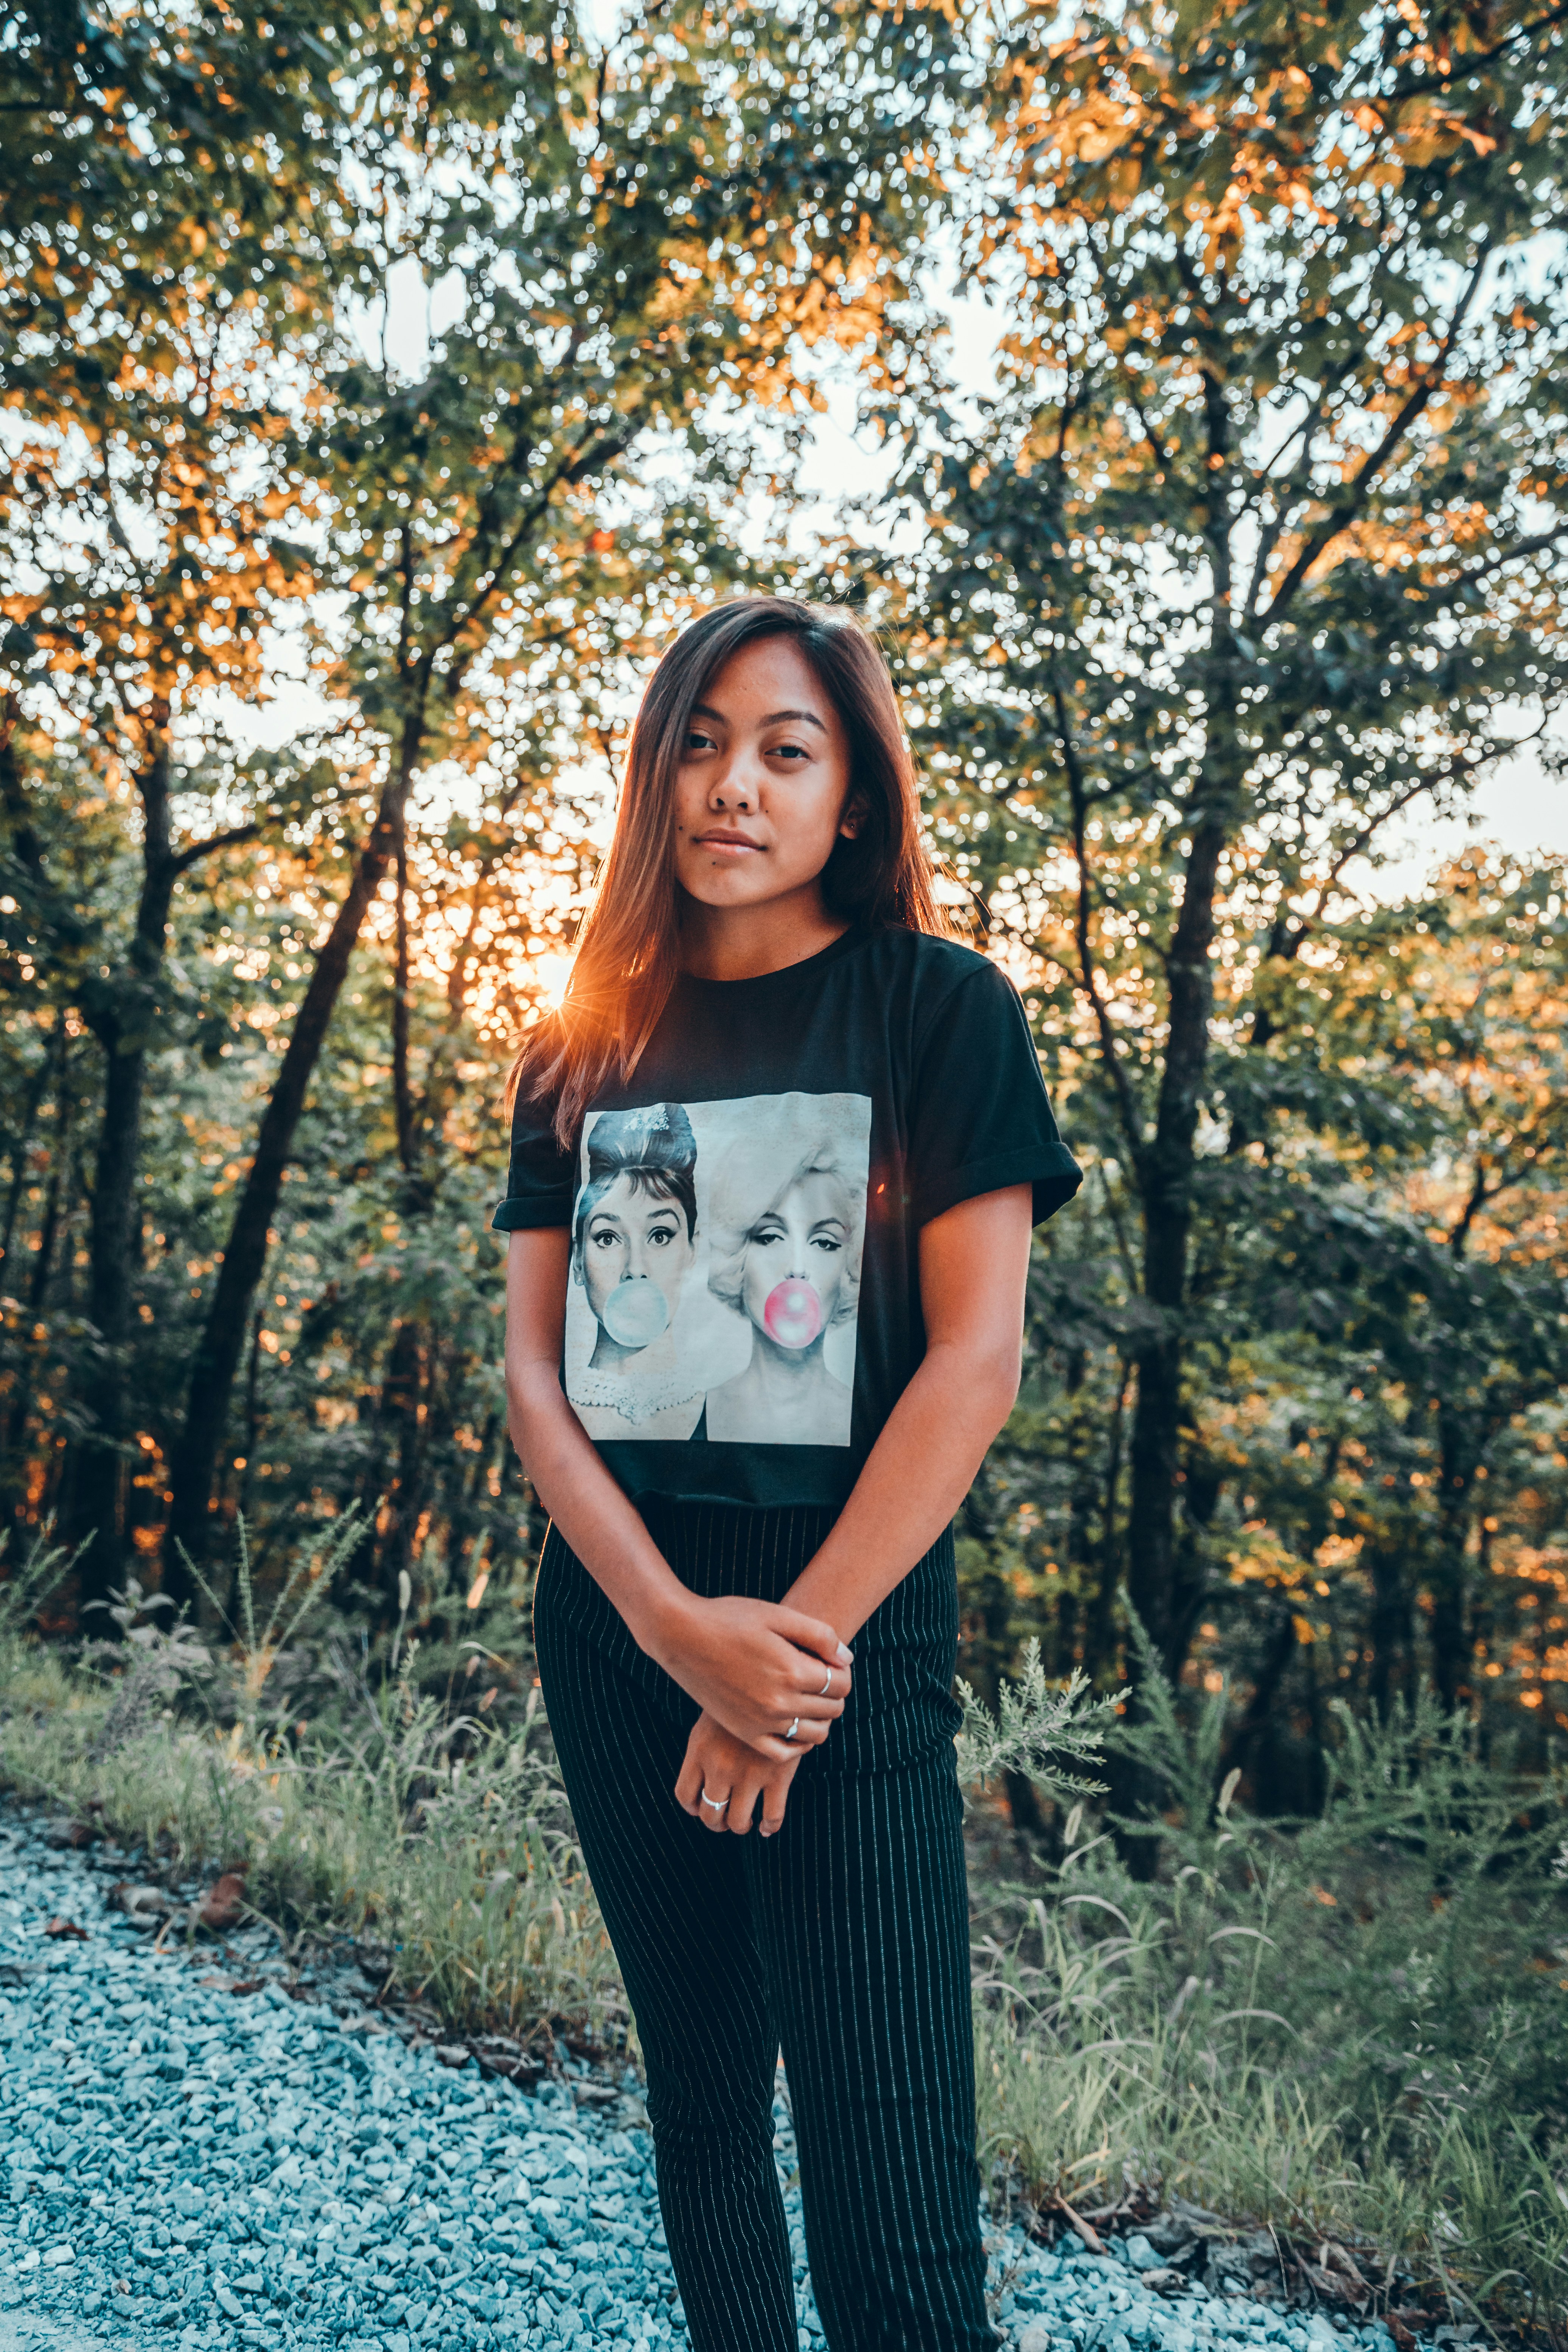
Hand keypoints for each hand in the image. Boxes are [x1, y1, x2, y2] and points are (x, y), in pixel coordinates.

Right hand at [648, 1591, 851, 1759]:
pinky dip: (797, 1744)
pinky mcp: (744, 1732)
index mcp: (792, 1670)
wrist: (681, 1635)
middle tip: (822, 1678)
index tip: (833, 1662)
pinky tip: (795, 1725)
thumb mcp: (778, 1614)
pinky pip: (783, 1753)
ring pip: (814, 1735)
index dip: (843, 1672)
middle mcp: (780, 1703)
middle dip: (835, 1693)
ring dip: (821, 1719)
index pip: (841, 1683)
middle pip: (831, 1709)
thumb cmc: (730, 1618)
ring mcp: (761, 1722)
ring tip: (811, 1699)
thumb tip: (847, 1660)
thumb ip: (820, 1635)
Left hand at [675, 1711, 804, 1837]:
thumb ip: (703, 1750)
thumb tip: (701, 1784)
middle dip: (717, 1822)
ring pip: (738, 1822)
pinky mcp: (778, 1775)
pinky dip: (769, 1827)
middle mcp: (720, 1766)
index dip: (694, 1807)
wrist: (778, 1683)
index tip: (703, 1806)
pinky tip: (767, 1826)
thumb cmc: (742, 1701)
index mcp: (700, 1750)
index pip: (685, 1795)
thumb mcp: (712, 1719)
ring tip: (745, 1822)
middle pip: (710, 1814)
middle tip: (725, 1819)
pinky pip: (772, 1816)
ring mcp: (749, 1773)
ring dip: (740, 1826)